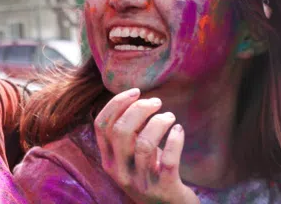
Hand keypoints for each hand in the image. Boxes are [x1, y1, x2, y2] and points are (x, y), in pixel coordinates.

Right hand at [94, 88, 199, 203]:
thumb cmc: (151, 174)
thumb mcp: (131, 156)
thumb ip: (127, 134)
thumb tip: (133, 99)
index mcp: (109, 161)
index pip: (101, 126)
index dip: (116, 104)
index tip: (135, 92)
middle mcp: (120, 172)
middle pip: (121, 131)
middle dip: (139, 109)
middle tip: (156, 103)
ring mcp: (141, 183)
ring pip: (144, 144)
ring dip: (158, 123)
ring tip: (170, 117)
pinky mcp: (164, 189)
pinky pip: (168, 160)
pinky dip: (175, 140)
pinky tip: (179, 130)